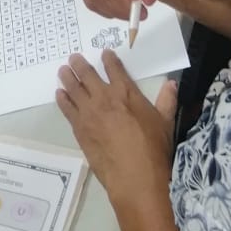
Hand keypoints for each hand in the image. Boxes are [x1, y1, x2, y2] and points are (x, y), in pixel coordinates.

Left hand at [57, 52, 176, 203]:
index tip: (104, 53)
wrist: (134, 177)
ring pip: (74, 88)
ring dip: (67, 77)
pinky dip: (62, 99)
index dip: (108, 59)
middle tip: (73, 58)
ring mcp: (89, 112)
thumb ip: (167, 101)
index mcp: (126, 92)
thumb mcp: (165, 123)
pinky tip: (59, 94)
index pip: (114, 69)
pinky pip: (67, 109)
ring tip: (62, 70)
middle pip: (88, 75)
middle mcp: (104, 97)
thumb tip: (172, 84)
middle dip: (80, 64)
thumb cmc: (153, 150)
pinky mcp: (79, 128)